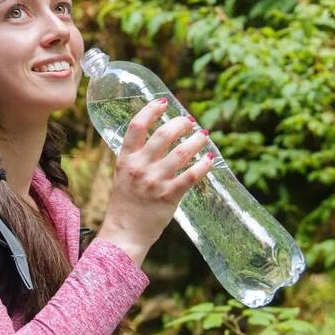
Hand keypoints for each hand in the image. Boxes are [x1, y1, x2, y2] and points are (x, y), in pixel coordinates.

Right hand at [97, 97, 213, 265]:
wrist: (124, 232)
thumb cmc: (125, 203)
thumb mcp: (123, 175)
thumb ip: (137, 158)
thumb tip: (160, 139)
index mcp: (125, 159)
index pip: (137, 126)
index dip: (151, 110)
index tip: (164, 102)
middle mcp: (139, 167)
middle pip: (163, 135)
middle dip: (180, 124)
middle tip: (190, 121)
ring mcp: (154, 181)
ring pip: (181, 152)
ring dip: (196, 141)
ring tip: (203, 135)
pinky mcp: (169, 196)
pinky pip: (191, 175)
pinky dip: (204, 164)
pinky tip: (210, 158)